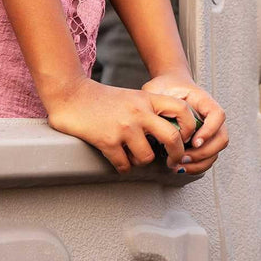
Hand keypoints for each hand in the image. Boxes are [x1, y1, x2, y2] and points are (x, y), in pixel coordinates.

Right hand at [46, 78, 198, 172]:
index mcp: (146, 98)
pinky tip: (116, 158)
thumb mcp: (131, 97)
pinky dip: (122, 166)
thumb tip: (170, 135)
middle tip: (174, 162)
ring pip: (147, 158)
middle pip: (172, 137)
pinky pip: (125, 166)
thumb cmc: (100, 98)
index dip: (190, 127)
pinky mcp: (108, 141)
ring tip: (131, 154)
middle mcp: (138, 112)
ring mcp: (124, 127)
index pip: (182, 109)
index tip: (184, 139)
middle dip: (177, 155)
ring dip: (140, 161)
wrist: (71, 94)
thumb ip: (149, 110)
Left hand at [141, 74, 228, 174]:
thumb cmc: (167, 86)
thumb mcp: (161, 88)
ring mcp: (209, 130)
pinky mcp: (203, 141)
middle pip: (221, 138)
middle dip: (203, 153)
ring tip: (180, 164)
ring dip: (199, 162)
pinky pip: (207, 157)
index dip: (210, 130)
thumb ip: (158, 99)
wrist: (170, 86)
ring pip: (215, 151)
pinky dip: (196, 166)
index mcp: (203, 101)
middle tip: (184, 157)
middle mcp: (211, 117)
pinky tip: (181, 166)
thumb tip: (153, 120)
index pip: (217, 115)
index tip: (195, 141)